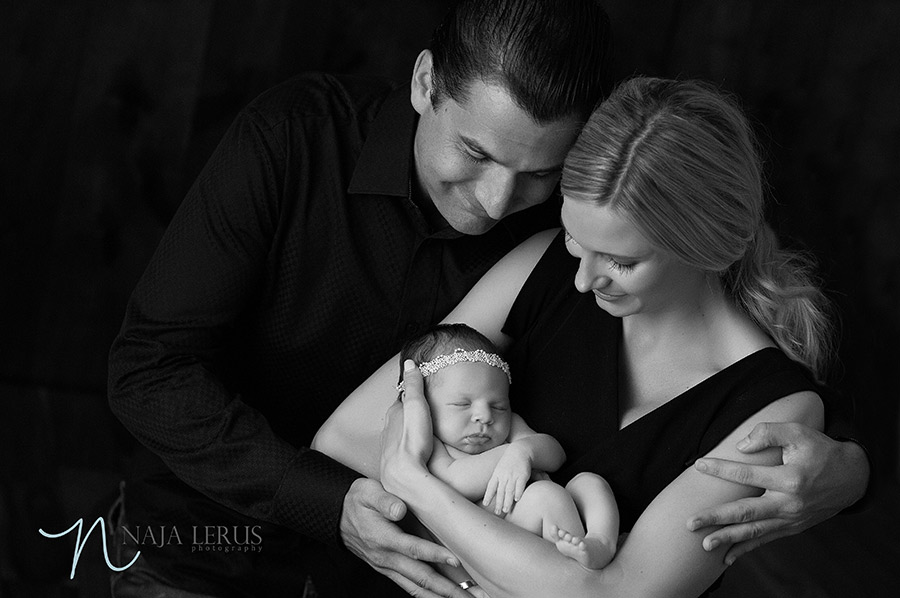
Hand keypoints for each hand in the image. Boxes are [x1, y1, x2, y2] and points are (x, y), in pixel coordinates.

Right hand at [340, 478, 468, 597]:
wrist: (338, 516)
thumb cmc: (358, 500)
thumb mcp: (367, 492)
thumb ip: (383, 500)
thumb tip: (399, 509)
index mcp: (383, 537)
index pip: (412, 549)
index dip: (434, 555)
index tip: (455, 560)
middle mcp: (386, 557)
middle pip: (420, 576)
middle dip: (446, 588)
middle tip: (470, 594)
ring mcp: (387, 567)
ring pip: (416, 587)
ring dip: (440, 596)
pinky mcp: (388, 570)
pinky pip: (409, 586)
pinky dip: (426, 595)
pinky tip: (441, 597)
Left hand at [381, 360, 434, 494]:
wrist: (405, 477)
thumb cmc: (413, 442)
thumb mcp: (416, 407)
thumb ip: (413, 385)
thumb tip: (409, 362)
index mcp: (394, 414)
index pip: (402, 398)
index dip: (412, 393)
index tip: (421, 389)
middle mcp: (388, 430)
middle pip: (399, 416)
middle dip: (409, 411)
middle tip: (423, 408)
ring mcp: (389, 448)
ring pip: (399, 433)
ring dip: (408, 430)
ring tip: (421, 429)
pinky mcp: (394, 464)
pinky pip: (401, 449)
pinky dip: (408, 446)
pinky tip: (416, 451)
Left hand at [483, 443, 530, 514]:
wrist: (519, 451)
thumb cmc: (509, 461)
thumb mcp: (499, 468)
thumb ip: (496, 479)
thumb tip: (492, 490)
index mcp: (497, 474)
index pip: (491, 486)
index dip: (488, 495)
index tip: (485, 504)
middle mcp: (504, 476)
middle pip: (500, 491)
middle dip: (498, 503)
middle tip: (497, 512)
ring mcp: (513, 475)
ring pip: (509, 490)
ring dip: (507, 501)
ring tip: (505, 510)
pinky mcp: (522, 475)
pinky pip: (520, 485)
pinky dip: (518, 492)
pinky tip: (517, 499)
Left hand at [688, 422, 869, 564]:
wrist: (852, 477)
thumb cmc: (821, 450)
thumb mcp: (798, 432)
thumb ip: (768, 432)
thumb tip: (740, 446)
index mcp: (790, 479)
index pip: (747, 475)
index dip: (721, 469)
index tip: (699, 465)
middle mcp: (789, 503)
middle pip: (746, 512)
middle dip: (717, 519)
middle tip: (690, 523)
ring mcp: (791, 519)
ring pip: (755, 531)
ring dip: (728, 539)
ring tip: (704, 545)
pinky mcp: (793, 527)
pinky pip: (766, 539)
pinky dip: (746, 549)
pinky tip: (727, 557)